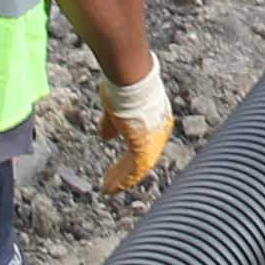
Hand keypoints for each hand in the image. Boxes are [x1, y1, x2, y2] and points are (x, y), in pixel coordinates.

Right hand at [95, 62, 175, 193]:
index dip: (130, 157)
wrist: (129, 75)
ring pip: (138, 167)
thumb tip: (105, 136)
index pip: (144, 143)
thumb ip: (112, 123)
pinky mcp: (145, 146)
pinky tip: (109, 187)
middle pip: (143, 158)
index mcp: (155, 119)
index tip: (119, 166)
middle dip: (126, 171)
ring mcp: (153, 139)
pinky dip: (121, 180)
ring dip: (121, 179)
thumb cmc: (124, 81)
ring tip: (107, 189)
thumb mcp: (116, 106)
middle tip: (112, 182)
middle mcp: (159, 130)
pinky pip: (135, 170)